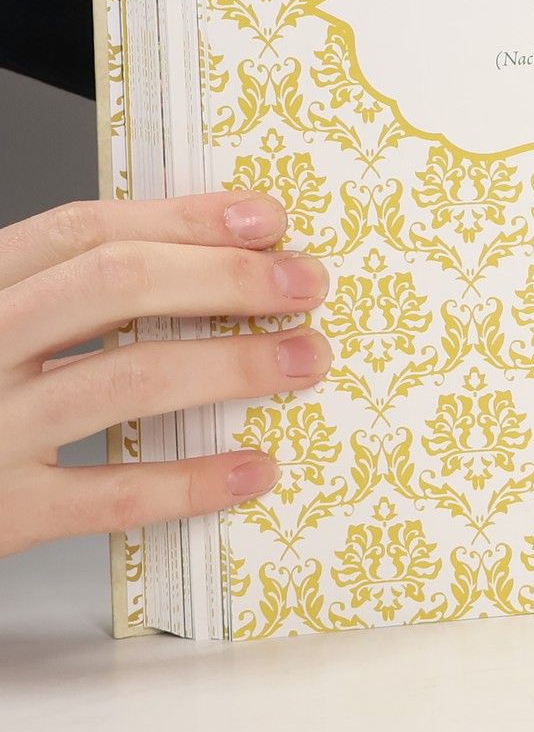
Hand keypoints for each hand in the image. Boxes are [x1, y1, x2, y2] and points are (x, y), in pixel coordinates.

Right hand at [0, 192, 332, 558]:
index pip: (81, 231)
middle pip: (114, 284)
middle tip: (306, 285)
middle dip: (225, 276)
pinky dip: (194, 480)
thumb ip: (67, 300)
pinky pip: (114, 492)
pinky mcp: (2, 514)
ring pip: (128, 377)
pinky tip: (253, 468)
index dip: (183, 217)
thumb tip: (217, 261)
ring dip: (234, 363)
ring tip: (303, 359)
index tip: (267, 219)